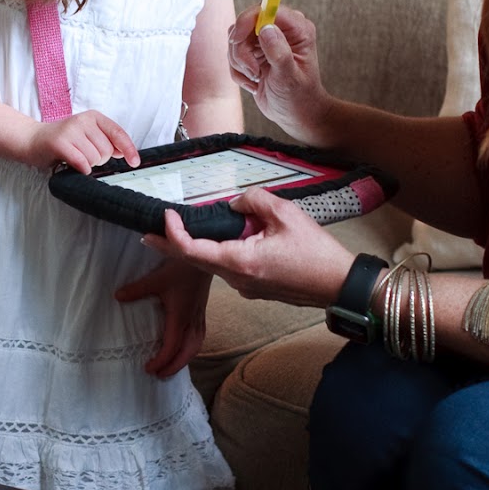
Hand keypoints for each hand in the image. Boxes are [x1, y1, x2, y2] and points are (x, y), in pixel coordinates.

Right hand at [27, 111, 140, 172]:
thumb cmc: (62, 141)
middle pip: (107, 150)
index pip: (118, 132)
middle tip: (83, 155)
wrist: (31, 140)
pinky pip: (82, 162)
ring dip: (87, 165)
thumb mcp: (86, 135)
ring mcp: (71, 130)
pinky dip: (80, 169)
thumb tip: (123, 152)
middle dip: (98, 160)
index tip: (134, 163)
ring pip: (95, 158)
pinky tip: (72, 165)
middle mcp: (83, 120)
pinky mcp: (60, 143)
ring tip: (74, 158)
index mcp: (93, 117)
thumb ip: (105, 141)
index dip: (129, 149)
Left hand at [114, 258, 212, 378]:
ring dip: (184, 358)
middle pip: (187, 352)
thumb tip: (117, 297)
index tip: (148, 368)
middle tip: (159, 374)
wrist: (204, 255)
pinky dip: (191, 347)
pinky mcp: (202, 311)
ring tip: (172, 365)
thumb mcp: (156, 278)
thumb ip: (137, 289)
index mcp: (180, 317)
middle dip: (174, 366)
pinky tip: (184, 345)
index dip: (161, 361)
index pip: (172, 348)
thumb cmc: (181, 267)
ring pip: (196, 346)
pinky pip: (199, 337)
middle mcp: (192, 321)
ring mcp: (199, 316)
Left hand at [142, 188, 352, 308]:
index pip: (191, 250)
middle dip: (170, 245)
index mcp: (240, 261)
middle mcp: (237, 279)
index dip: (172, 233)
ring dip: (197, 247)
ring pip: (211, 265)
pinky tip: (225, 238)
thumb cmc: (316, 253)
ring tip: (184, 228)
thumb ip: (253, 201)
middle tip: (149, 232)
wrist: (339, 285)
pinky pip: (228, 268)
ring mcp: (245, 287)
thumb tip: (236, 203)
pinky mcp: (255, 288)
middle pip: (194, 261)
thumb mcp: (285, 214)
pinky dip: (218, 253)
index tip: (166, 215)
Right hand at [227, 7, 328, 143]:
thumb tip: (265, 27)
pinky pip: (233, 53)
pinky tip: (253, 82)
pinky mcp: (254, 51)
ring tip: (256, 78)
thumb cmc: (299, 97)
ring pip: (235, 39)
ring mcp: (266, 40)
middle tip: (253, 71)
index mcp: (297, 29)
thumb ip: (278, 52)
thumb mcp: (289, 77)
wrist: (295, 114)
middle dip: (242, 50)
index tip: (237, 40)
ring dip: (240, 62)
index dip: (247, 20)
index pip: (266, 10)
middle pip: (245, 24)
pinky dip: (238, 70)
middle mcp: (281, 29)